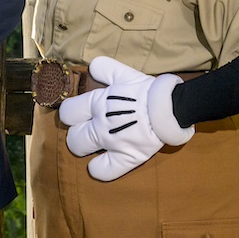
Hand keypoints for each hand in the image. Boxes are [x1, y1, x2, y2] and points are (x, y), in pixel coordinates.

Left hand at [56, 56, 190, 180]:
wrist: (170, 108)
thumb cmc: (148, 90)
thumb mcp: (126, 74)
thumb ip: (106, 69)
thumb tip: (92, 66)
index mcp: (98, 103)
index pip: (68, 112)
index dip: (71, 115)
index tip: (80, 117)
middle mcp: (99, 124)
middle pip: (72, 135)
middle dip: (76, 134)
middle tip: (87, 133)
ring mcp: (111, 142)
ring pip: (79, 149)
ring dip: (84, 149)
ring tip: (94, 147)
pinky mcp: (127, 157)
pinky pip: (103, 171)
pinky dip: (99, 170)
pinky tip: (100, 166)